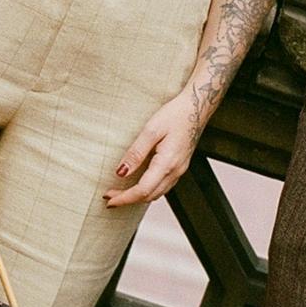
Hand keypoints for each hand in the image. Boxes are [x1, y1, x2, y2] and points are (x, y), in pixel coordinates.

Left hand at [104, 90, 198, 206]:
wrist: (196, 107)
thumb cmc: (175, 115)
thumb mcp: (151, 129)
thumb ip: (136, 153)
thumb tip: (121, 172)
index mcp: (167, 163)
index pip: (143, 190)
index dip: (124, 198)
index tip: (109, 199)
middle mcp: (175, 171)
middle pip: (149, 196)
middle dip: (128, 200)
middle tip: (109, 196)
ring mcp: (179, 170)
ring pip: (157, 194)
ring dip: (138, 197)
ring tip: (121, 192)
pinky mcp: (180, 166)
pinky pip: (163, 186)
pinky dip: (148, 190)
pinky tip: (139, 184)